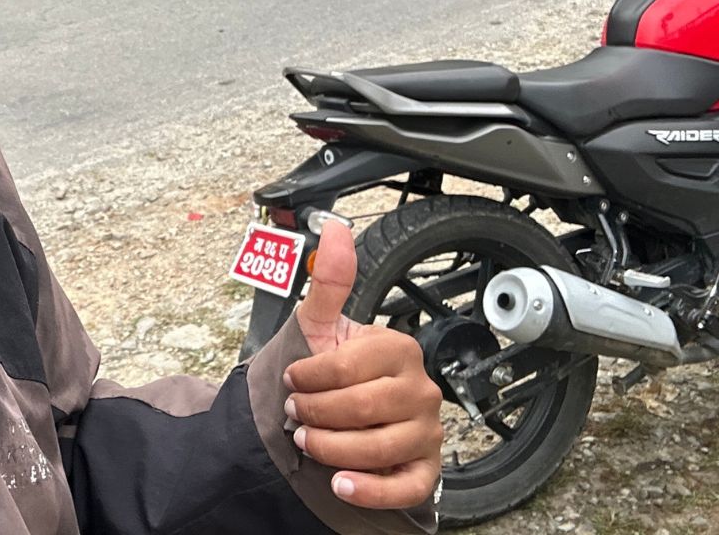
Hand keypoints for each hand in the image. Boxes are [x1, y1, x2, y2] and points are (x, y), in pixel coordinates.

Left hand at [283, 219, 443, 509]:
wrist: (335, 419)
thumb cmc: (328, 374)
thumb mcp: (320, 327)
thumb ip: (328, 280)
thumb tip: (334, 228)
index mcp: (399, 350)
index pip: (349, 367)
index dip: (310, 377)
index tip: (292, 380)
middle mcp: (421, 390)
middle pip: (365, 408)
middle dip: (317, 414)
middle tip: (296, 415)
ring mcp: (426, 432)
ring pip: (381, 448)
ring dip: (332, 449)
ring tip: (308, 444)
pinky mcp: (424, 471)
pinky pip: (406, 487)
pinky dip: (370, 489)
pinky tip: (340, 483)